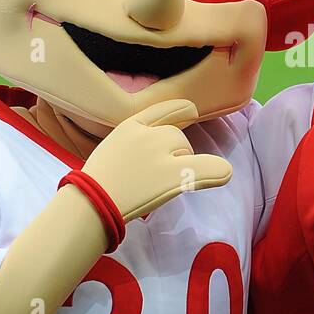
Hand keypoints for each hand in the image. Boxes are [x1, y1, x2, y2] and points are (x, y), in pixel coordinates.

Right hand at [80, 99, 231, 222]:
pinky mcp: (172, 175)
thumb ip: (135, 143)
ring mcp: (160, 153)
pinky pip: (205, 168)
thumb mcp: (112, 149)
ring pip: (186, 149)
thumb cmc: (96, 184)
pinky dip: (216, 171)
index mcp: (128, 126)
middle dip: (176, 150)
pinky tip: (224, 172)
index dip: (180, 111)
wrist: (90, 203)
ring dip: (182, 163)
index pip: (162, 110)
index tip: (191, 111)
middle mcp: (146, 134)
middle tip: (158, 173)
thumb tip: (160, 146)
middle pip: (176, 134)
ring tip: (159, 184)